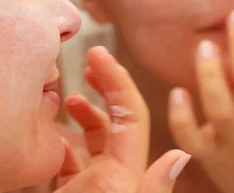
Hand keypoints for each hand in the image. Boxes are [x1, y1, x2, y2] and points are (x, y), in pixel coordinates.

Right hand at [55, 46, 191, 192]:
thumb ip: (153, 185)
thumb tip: (180, 155)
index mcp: (126, 174)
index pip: (130, 115)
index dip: (116, 79)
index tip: (97, 53)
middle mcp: (114, 176)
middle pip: (116, 121)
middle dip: (106, 88)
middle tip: (90, 64)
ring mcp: (92, 185)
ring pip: (96, 140)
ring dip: (86, 112)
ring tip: (71, 97)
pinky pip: (70, 162)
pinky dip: (63, 143)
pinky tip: (54, 133)